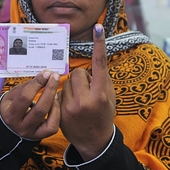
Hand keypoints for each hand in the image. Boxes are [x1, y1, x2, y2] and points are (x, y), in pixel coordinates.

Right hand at [0, 70, 60, 140]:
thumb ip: (27, 86)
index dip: (37, 83)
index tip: (46, 73)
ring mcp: (31, 133)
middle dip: (50, 90)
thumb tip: (44, 76)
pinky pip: (53, 126)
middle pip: (40, 109)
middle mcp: (20, 126)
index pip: (25, 97)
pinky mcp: (40, 136)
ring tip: (55, 89)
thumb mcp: (12, 95)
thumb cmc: (11, 107)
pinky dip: (57, 113)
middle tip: (55, 77)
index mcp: (10, 114)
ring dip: (54, 101)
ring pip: (48, 119)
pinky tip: (55, 102)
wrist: (7, 127)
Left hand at [59, 24, 115, 160]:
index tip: (97, 28)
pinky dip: (65, 96)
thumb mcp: (110, 97)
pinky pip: (59, 92)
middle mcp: (86, 100)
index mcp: (101, 95)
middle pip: (79, 73)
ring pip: (68, 82)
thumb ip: (103, 79)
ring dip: (73, 87)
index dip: (99, 45)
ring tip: (80, 102)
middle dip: (83, 78)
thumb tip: (93, 61)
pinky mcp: (60, 111)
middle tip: (88, 91)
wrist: (94, 141)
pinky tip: (72, 108)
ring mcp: (71, 106)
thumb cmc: (104, 115)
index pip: (100, 65)